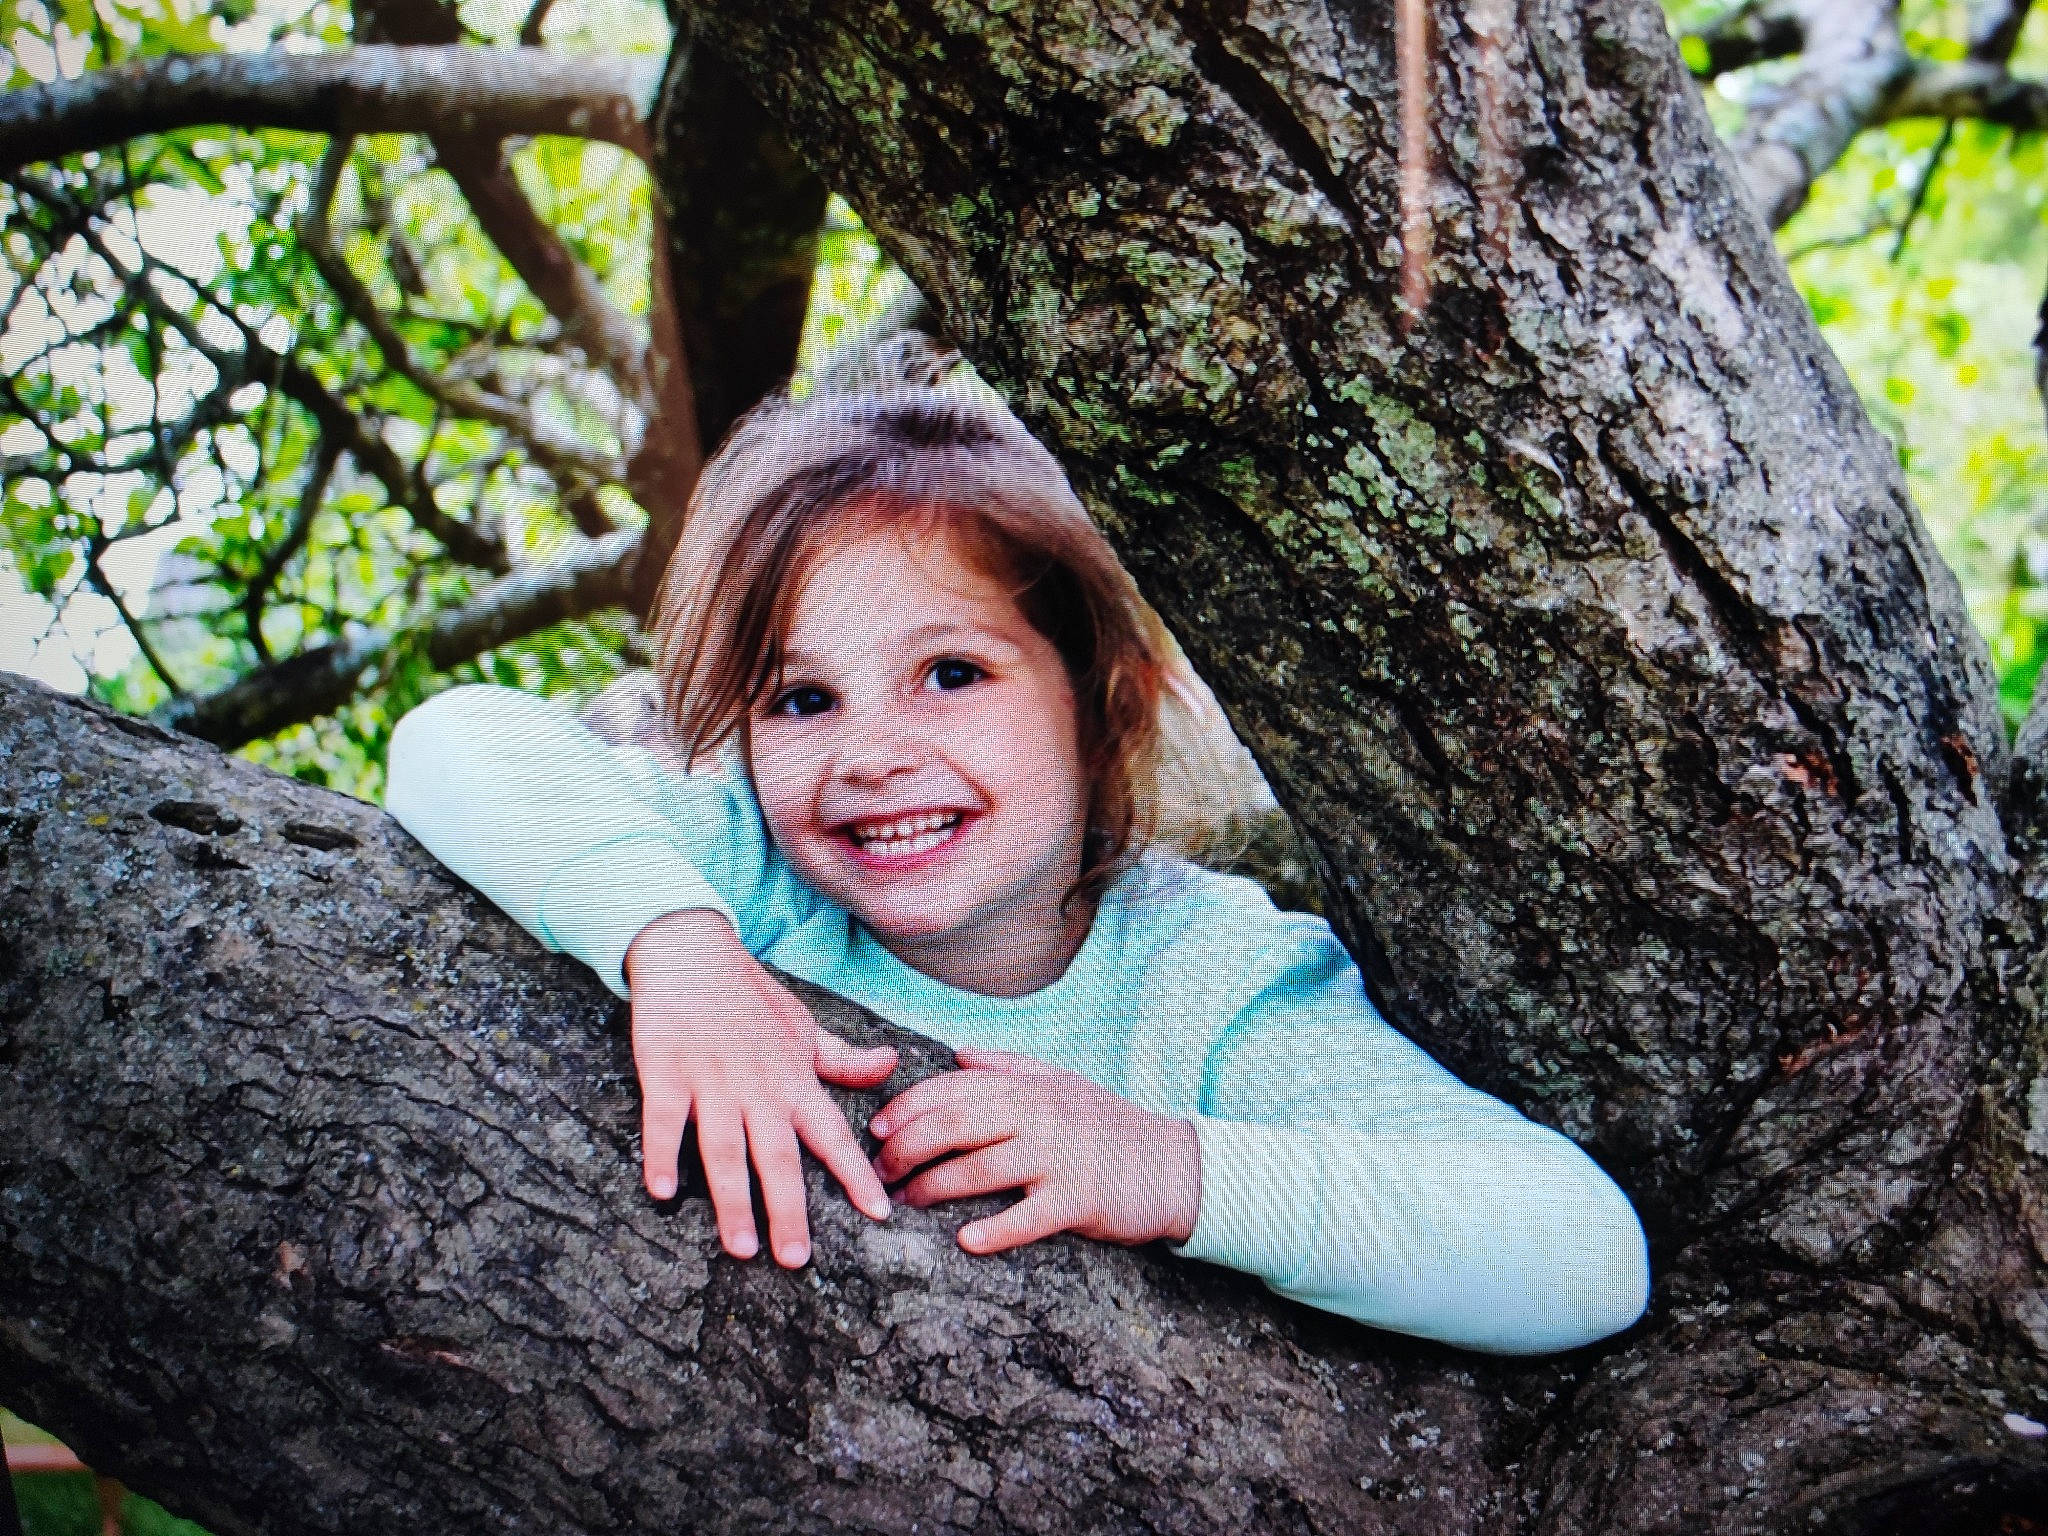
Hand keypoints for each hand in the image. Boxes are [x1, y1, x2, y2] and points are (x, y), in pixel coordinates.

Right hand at [625, 909, 896, 1266]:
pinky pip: (664, 1120)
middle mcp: (757, 1086)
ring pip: (724, 1149)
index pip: (831, 1132)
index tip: (879, 1213)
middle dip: (789, 1208)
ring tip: (741, 1246)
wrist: (692, 952)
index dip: (856, 1173)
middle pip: (777, 1156)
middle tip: (795, 1258)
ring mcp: (711, 1081)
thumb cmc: (750, 996)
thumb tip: (890, 1065)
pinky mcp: (667, 1072)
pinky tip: (662, 1192)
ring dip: (733, 1199)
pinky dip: (662, 1153)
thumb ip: (842, 1059)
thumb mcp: (803, 1025)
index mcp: (792, 1078)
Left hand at [867, 1048, 1200, 1253]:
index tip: (876, 1130)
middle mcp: (1036, 1116)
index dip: (906, 1108)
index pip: (950, 1090)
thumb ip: (1007, 1067)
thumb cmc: (1107, 1125)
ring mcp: (1056, 1158)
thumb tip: (957, 1053)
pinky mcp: (1076, 1201)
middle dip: (904, 1149)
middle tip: (878, 1173)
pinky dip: (994, 1230)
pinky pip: (1026, 1217)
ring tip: (904, 1201)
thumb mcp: (1060, 1083)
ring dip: (932, 1187)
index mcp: (1026, 1087)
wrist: (1171, 1165)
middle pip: (951, 1127)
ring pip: (977, 1170)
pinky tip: (966, 1241)